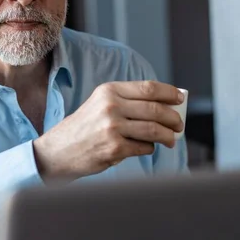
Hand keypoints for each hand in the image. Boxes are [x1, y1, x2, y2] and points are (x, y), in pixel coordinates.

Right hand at [33, 81, 183, 182]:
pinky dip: (150, 148)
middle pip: (155, 109)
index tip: (180, 98)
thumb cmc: (84, 128)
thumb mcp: (101, 105)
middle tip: (179, 124)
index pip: (148, 88)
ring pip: (154, 129)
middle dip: (173, 118)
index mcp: (109, 91)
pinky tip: (146, 148)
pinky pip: (144, 147)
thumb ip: (128, 102)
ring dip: (167, 136)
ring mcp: (112, 127)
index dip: (169, 93)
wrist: (58, 151)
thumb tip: (165, 107)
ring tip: (171, 139)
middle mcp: (111, 106)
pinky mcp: (114, 148)